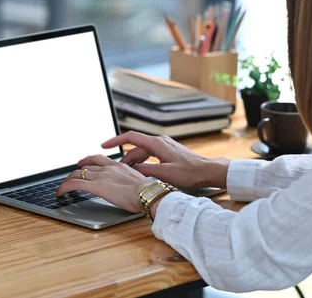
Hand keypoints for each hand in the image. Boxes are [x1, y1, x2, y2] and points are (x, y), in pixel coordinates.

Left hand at [57, 155, 151, 212]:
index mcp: (119, 166)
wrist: (147, 193)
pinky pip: (74, 184)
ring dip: (68, 179)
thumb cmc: (147, 192)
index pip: (99, 159)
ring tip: (63, 186)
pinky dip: (64, 187)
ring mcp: (101, 176)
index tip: (84, 163)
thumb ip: (131, 183)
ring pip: (77, 174)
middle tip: (71, 174)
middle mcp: (108, 168)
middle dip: (77, 170)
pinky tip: (60, 193)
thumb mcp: (139, 183)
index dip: (89, 160)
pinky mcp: (95, 186)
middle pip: (86, 165)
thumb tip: (132, 189)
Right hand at [99, 131, 229, 188]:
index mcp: (157, 144)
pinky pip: (150, 155)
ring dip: (134, 162)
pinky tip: (141, 172)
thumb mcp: (165, 174)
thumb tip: (131, 170)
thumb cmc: (190, 172)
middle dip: (125, 158)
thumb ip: (146, 170)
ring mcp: (165, 146)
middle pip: (136, 148)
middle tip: (116, 171)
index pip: (131, 137)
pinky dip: (143, 162)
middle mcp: (160, 141)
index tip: (103, 145)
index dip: (115, 140)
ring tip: (128, 174)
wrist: (207, 171)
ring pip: (143, 152)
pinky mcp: (168, 152)